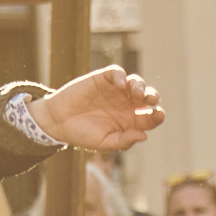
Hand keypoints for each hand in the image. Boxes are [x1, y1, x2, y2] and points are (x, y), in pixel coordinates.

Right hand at [34, 67, 167, 154]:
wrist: (58, 122)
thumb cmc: (82, 134)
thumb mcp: (105, 142)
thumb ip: (124, 140)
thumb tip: (144, 135)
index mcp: (129, 121)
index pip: (149, 116)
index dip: (157, 115)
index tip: (158, 114)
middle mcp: (125, 104)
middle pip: (146, 97)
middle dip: (152, 96)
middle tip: (150, 100)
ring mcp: (115, 90)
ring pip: (134, 82)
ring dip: (139, 85)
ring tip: (136, 92)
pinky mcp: (102, 78)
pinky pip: (116, 72)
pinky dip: (120, 75)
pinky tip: (119, 84)